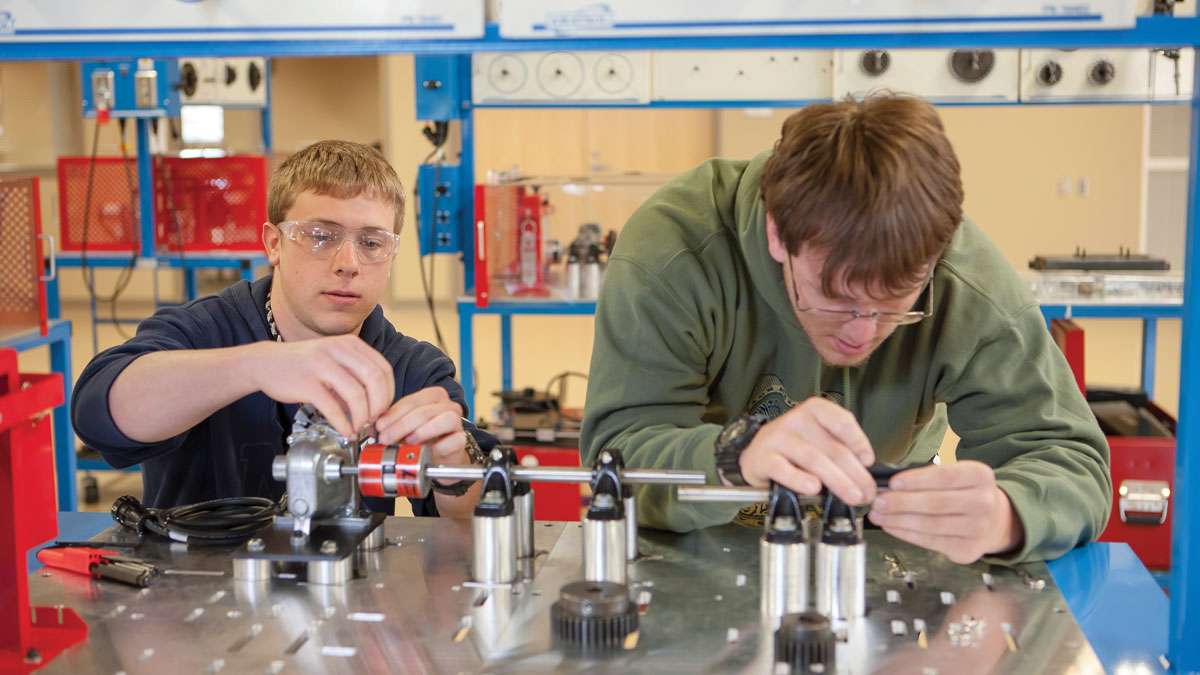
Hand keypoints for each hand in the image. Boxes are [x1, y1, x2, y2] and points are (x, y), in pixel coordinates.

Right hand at [249, 335, 393, 436]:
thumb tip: (377, 407)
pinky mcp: (307, 383)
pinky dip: (343, 423)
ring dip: (362, 417)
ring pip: (356, 394)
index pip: (383, 369)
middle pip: (375, 380)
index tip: (384, 410)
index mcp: (350, 344)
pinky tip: (345, 431)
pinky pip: (333, 407)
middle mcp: (338, 350)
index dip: (389, 393)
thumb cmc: (304, 366)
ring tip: (358, 427)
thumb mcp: (335, 361)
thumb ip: (356, 377)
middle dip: (379, 406)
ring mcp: (322, 365)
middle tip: (374, 421)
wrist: (265, 363)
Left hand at [374, 387, 466, 462]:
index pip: (411, 401)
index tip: (379, 427)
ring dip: (423, 431)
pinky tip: (426, 453)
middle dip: (401, 425)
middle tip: (386, 438)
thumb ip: (393, 422)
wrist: (440, 458)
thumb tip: (376, 426)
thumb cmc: (421, 439)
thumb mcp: (404, 427)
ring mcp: (458, 421)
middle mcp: (448, 405)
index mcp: (433, 396)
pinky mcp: (463, 439)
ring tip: (409, 442)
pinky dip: (439, 447)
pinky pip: (454, 440)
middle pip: (424, 410)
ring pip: (445, 419)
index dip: (393, 414)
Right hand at [738, 396, 875, 504]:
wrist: (755, 456)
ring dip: (837, 480)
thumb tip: (865, 476)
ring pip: (813, 459)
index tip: (868, 461)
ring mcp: (777, 438)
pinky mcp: (763, 458)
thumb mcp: (817, 441)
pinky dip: (800, 480)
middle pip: (832, 447)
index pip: (842, 420)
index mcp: (814, 411)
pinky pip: (783, 469)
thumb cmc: (792, 450)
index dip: (859, 441)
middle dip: (855, 473)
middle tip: (867, 493)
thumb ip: (838, 451)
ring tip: (852, 496)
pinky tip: (813, 488)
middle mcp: (796, 420)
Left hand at [867, 460, 1024, 563]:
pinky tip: (891, 526)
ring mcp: (978, 529)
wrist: (993, 520)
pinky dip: (906, 534)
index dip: (917, 480)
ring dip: (898, 520)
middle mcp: (984, 503)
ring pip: (930, 525)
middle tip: (877, 501)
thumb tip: (889, 483)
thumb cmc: (962, 492)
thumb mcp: (955, 473)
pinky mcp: (967, 550)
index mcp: (980, 476)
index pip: (945, 476)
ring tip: (878, 515)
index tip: (892, 482)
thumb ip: (927, 475)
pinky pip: (930, 542)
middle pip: (935, 503)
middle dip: (901, 503)